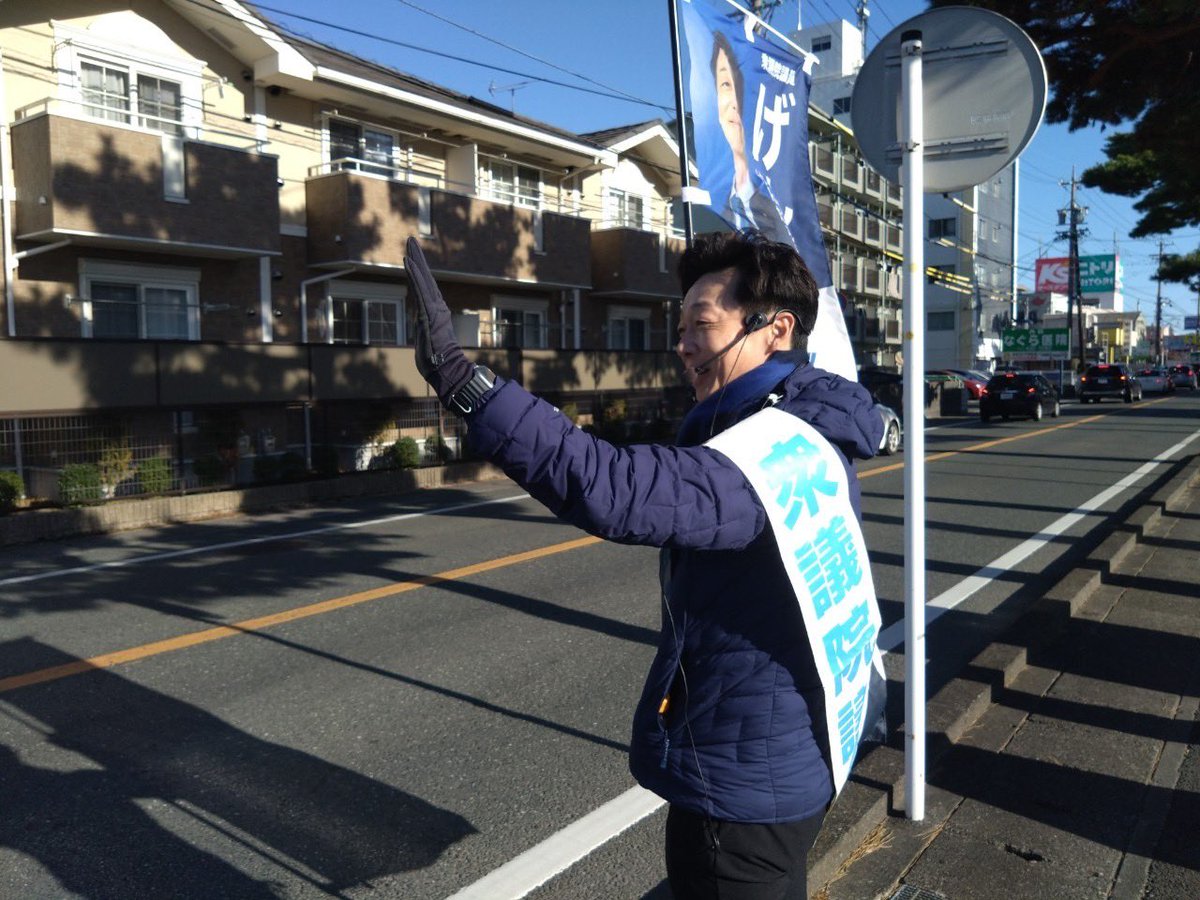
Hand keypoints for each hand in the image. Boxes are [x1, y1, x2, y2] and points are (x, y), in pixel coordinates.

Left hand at [404, 237, 473, 407]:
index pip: (425, 288)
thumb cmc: (437, 363)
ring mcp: (433, 309)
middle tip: (411, 239)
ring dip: (415, 259)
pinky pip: (419, 289)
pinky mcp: (428, 312)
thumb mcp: (428, 344)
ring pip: (423, 279)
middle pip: (425, 277)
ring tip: (409, 242)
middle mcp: (436, 307)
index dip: (419, 272)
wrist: (446, 370)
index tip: (412, 257)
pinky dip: (414, 274)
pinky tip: (407, 260)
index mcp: (435, 313)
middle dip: (418, 257)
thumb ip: (428, 337)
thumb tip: (428, 341)